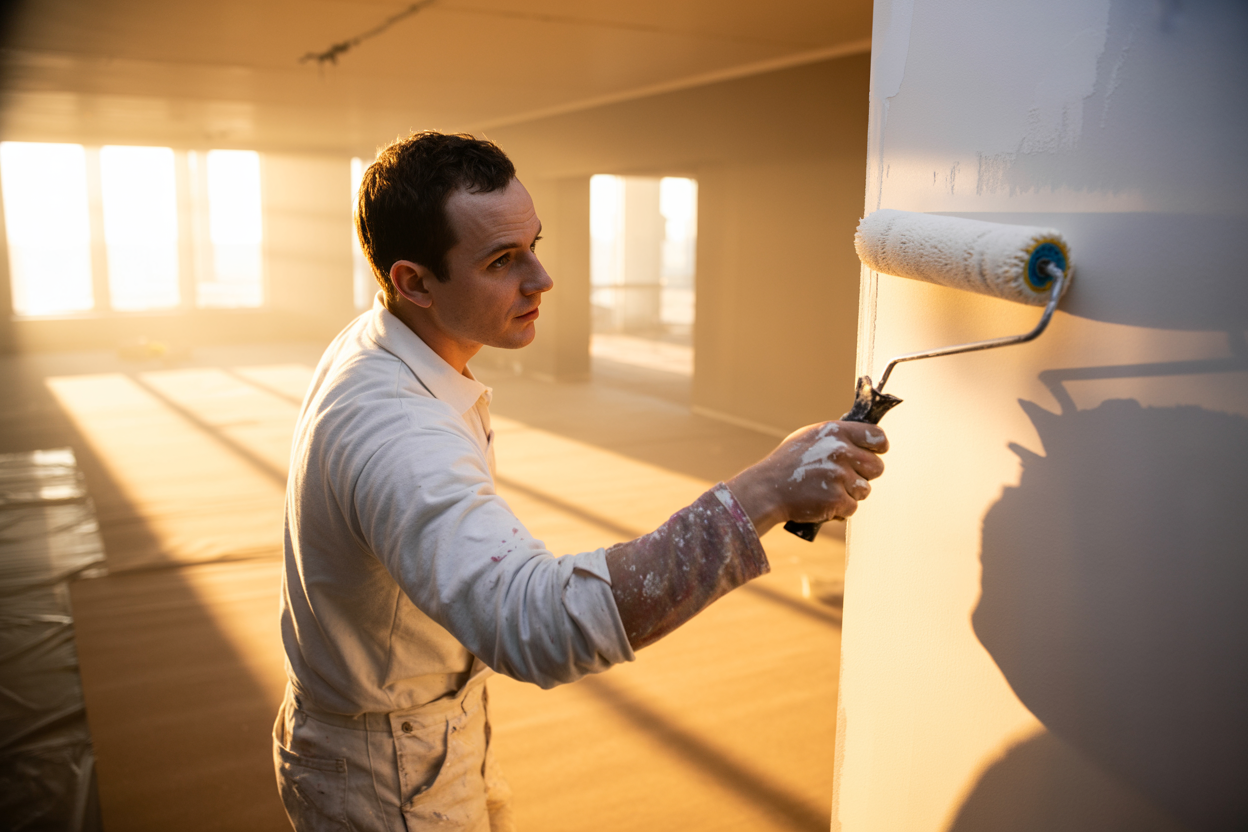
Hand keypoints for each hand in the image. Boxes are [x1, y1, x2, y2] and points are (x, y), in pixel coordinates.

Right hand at [726, 421, 887, 534]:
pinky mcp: (837, 499)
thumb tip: (865, 441)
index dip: (879, 448)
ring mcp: (839, 476)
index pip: (877, 437)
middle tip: (844, 479)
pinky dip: (839, 510)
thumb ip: (837, 438)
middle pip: (877, 467)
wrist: (766, 489)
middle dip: (864, 475)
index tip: (875, 454)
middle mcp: (840, 451)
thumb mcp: (810, 438)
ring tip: (827, 491)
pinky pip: (853, 507)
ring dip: (850, 494)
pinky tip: (822, 503)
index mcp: (836, 432)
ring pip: (865, 490)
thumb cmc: (787, 464)